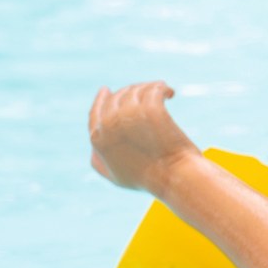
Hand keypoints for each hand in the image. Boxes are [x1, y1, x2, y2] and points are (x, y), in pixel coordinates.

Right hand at [88, 81, 200, 195]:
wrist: (173, 177)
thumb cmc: (148, 179)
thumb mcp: (115, 176)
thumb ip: (99, 162)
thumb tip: (93, 150)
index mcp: (98, 138)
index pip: (96, 110)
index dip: (102, 99)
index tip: (106, 90)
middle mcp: (109, 123)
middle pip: (117, 97)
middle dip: (131, 93)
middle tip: (148, 94)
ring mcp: (129, 114)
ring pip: (136, 90)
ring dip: (149, 89)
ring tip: (162, 92)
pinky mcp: (151, 109)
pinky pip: (154, 89)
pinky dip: (162, 88)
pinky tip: (170, 93)